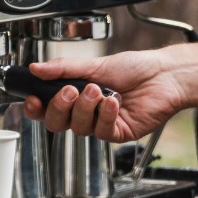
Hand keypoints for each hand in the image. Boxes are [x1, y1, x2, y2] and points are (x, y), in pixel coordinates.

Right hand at [22, 51, 186, 142]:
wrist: (163, 75)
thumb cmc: (134, 69)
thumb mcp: (93, 64)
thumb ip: (63, 68)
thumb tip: (36, 68)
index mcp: (76, 95)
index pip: (47, 108)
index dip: (36, 108)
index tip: (34, 98)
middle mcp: (86, 112)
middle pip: (57, 123)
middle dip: (60, 107)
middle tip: (71, 90)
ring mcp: (101, 124)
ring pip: (79, 128)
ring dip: (86, 107)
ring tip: (98, 90)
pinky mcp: (118, 133)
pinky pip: (102, 131)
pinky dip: (105, 115)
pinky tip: (114, 101)